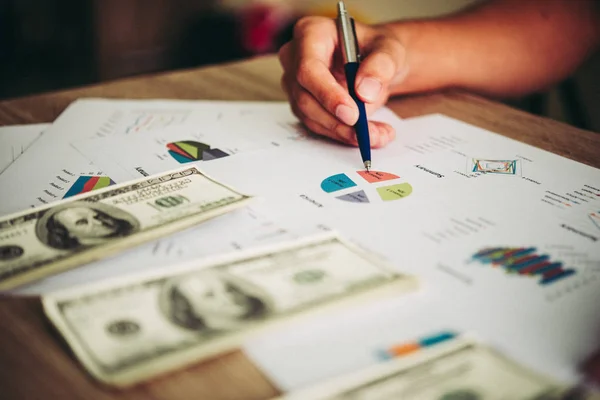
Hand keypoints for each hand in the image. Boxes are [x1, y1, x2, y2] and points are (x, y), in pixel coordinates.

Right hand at [278, 16, 407, 147]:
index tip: (352, 114)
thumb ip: (380, 66)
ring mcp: (296, 84)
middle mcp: (296, 57)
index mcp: (311, 33)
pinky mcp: (303, 105)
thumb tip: (365, 92)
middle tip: (366, 133)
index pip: (308, 68)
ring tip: (376, 135)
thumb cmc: (377, 49)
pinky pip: (318, 125)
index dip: (327, 94)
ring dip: (342, 132)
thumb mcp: (389, 50)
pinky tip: (368, 135)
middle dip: (336, 121)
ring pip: (310, 116)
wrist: (376, 63)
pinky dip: (343, 134)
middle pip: (305, 97)